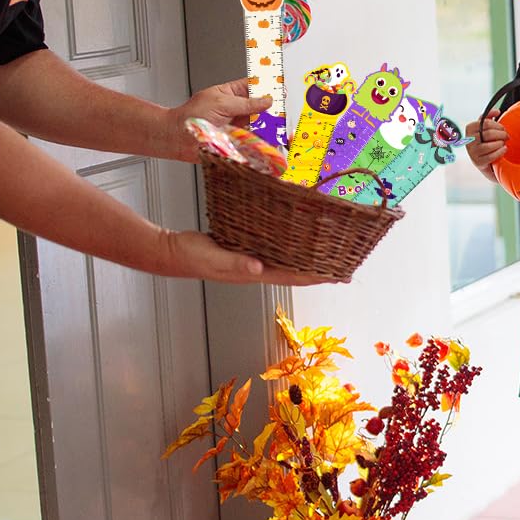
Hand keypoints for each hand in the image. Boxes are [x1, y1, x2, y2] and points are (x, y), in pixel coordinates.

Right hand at [158, 230, 331, 285]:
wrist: (172, 252)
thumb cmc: (190, 256)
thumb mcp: (212, 258)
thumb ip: (235, 263)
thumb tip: (258, 268)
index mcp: (254, 273)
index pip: (293, 276)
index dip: (318, 276)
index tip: (340, 276)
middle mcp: (258, 268)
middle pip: (297, 271)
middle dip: (322, 270)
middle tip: (346, 266)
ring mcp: (253, 260)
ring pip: (288, 260)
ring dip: (309, 259)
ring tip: (330, 255)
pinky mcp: (246, 249)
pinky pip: (275, 249)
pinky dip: (291, 246)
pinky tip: (298, 242)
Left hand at [166, 79, 271, 159]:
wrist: (179, 138)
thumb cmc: (191, 116)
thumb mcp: (221, 103)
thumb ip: (246, 103)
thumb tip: (266, 100)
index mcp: (231, 92)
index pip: (253, 85)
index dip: (266, 85)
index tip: (279, 87)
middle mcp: (236, 108)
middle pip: (261, 105)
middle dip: (272, 106)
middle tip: (282, 108)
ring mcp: (238, 125)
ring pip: (260, 122)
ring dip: (270, 123)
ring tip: (278, 123)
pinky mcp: (239, 140)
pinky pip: (255, 138)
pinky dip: (264, 138)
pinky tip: (270, 136)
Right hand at [464, 112, 507, 173]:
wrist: (483, 159)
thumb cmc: (484, 140)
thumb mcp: (484, 127)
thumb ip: (489, 116)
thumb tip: (497, 111)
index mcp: (470, 128)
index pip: (486, 123)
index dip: (498, 125)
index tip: (503, 129)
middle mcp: (469, 140)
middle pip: (489, 134)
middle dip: (501, 134)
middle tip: (507, 136)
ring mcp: (472, 152)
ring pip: (488, 146)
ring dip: (500, 143)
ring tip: (503, 143)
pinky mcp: (477, 162)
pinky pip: (490, 157)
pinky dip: (500, 152)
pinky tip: (504, 149)